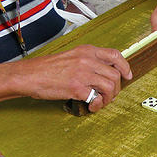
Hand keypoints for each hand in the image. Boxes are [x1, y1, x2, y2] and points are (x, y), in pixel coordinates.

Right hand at [16, 44, 132, 112]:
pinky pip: (97, 98)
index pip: (115, 55)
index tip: (128, 75)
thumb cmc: (47, 68)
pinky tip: (91, 106)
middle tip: (109, 95)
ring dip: (109, 98)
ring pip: (110, 86)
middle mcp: (87, 59)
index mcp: (86, 50)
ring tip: (100, 102)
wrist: (28, 75)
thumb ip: (88, 61)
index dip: (125, 67)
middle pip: (116, 74)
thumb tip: (104, 73)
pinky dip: (97, 105)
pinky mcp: (77, 87)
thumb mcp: (71, 56)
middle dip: (117, 88)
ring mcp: (83, 73)